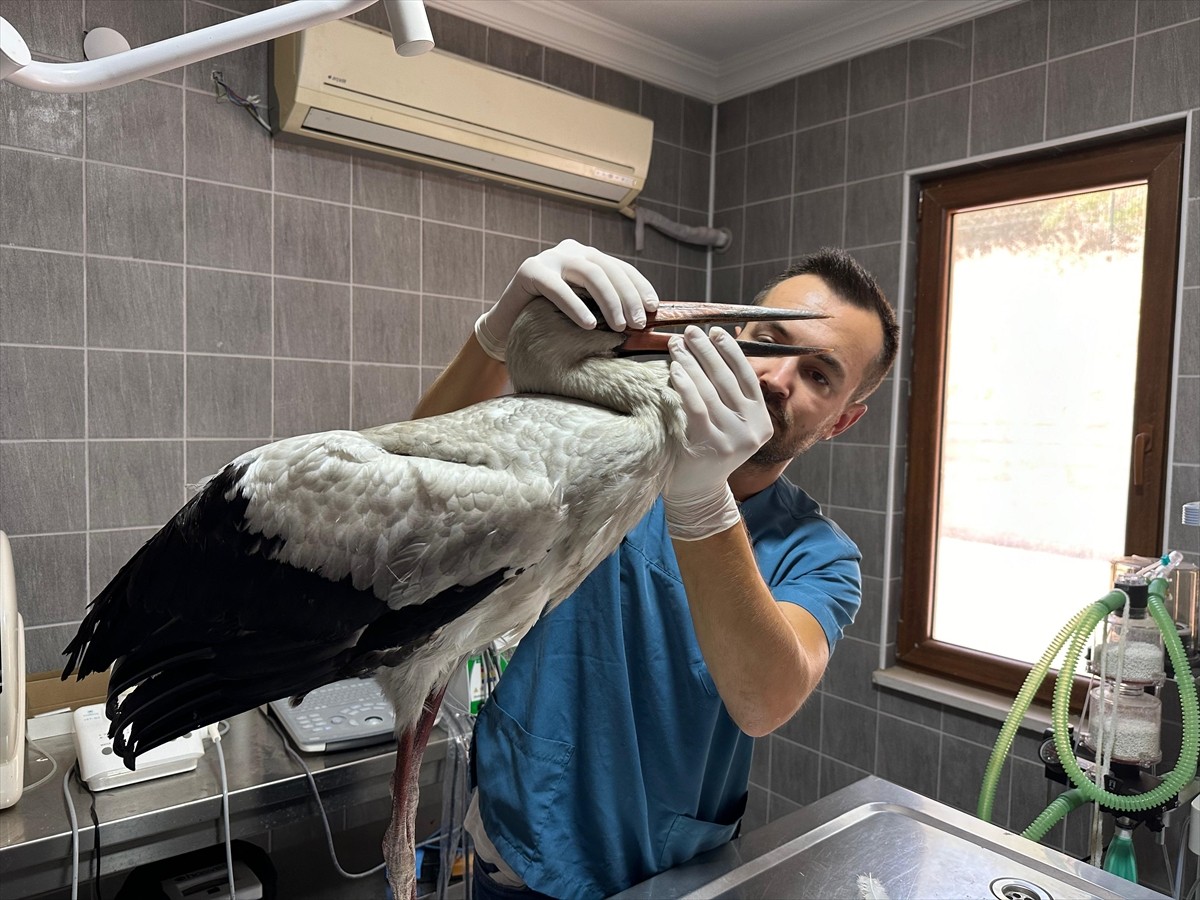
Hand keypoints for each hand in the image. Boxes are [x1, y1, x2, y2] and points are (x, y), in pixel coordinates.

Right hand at [474, 239, 658, 360]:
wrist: (506, 324)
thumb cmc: (549, 319)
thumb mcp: (583, 308)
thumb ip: (604, 306)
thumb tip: (642, 319)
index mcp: (587, 256)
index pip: (620, 267)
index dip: (639, 285)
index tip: (653, 307)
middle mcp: (571, 250)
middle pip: (609, 269)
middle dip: (628, 296)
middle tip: (639, 323)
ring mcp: (550, 257)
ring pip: (590, 273)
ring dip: (609, 301)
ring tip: (619, 326)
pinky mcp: (529, 271)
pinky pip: (558, 288)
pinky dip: (576, 306)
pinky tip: (589, 324)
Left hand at [664, 326, 772, 539]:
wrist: (697, 492)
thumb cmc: (709, 449)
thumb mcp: (729, 424)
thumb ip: (729, 395)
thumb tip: (720, 346)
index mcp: (761, 420)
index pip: (747, 377)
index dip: (731, 352)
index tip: (716, 332)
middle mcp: (753, 428)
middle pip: (727, 380)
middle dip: (707, 351)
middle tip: (691, 332)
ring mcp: (733, 438)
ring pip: (710, 390)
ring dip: (692, 363)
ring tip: (678, 346)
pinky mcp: (711, 445)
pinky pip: (697, 407)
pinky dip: (685, 385)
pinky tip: (675, 370)